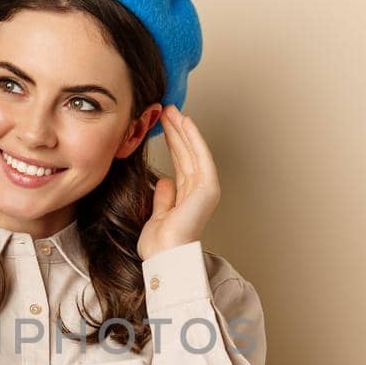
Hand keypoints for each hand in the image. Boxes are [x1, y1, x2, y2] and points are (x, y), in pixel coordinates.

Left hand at [138, 105, 219, 260]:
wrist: (165, 255)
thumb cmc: (160, 244)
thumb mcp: (157, 214)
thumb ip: (164, 197)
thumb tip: (165, 181)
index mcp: (189, 197)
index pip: (181, 163)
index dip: (173, 142)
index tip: (163, 124)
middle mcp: (200, 191)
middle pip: (187, 153)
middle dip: (177, 130)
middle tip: (166, 109)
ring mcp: (206, 188)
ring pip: (193, 151)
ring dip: (183, 129)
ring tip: (172, 110)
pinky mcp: (208, 187)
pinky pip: (199, 156)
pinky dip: (193, 138)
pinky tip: (185, 122)